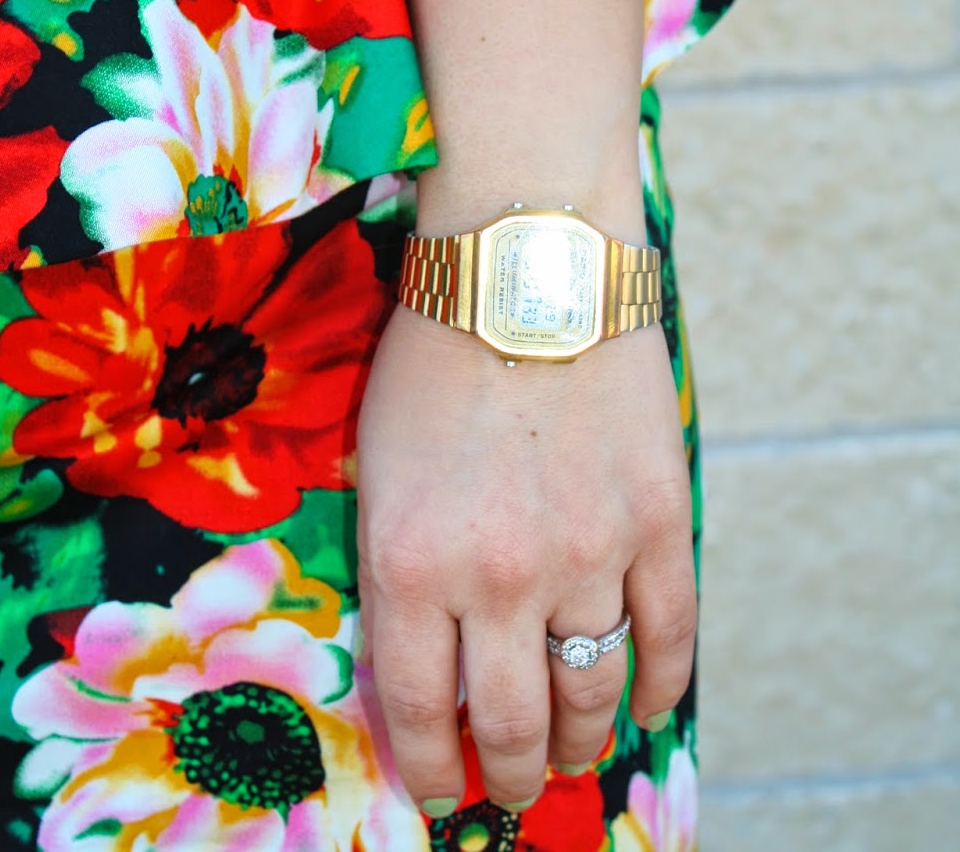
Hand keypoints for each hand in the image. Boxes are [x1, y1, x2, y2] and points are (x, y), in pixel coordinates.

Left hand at [355, 289, 697, 812]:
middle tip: (502, 785)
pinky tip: (646, 706)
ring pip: (590, 691)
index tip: (437, 786)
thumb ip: (398, 563)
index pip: (418, 707)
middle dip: (502, 772)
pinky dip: (659, 687)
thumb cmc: (434, 351)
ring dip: (577, 739)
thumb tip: (426, 651)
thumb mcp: (378, 463)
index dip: (428, 765)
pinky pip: (669, 635)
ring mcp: (589, 552)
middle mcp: (499, 576)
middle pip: (508, 722)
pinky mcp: (657, 519)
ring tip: (567, 752)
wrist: (526, 261)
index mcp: (411, 562)